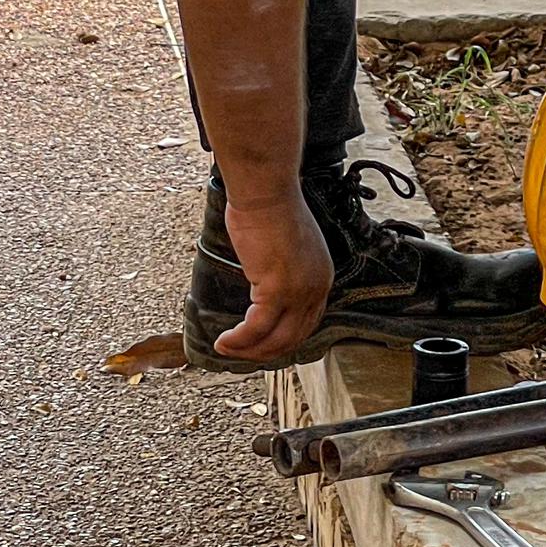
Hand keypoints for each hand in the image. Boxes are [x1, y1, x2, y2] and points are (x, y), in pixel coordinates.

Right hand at [212, 188, 333, 361]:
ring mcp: (298, 291)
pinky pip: (256, 328)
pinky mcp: (276, 290)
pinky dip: (239, 341)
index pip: (307, 322)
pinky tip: (224, 342)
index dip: (283, 339)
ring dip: (249, 351)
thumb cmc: (269, 209)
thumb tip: (263, 281)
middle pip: (293, 337)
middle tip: (241, 353)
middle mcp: (315, 288)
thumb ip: (281, 269)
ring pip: (275, 339)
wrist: (266, 192)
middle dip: (265, 352)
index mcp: (320, 277)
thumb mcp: (285, 246)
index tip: (262, 344)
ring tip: (227, 350)